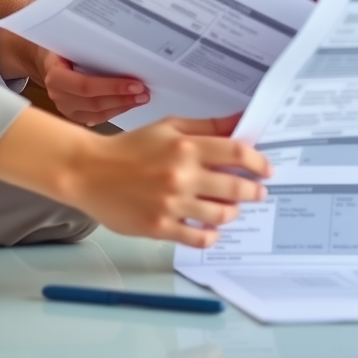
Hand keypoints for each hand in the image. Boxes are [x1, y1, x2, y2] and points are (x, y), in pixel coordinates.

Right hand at [0, 0, 151, 123]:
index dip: (108, 85)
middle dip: (120, 96)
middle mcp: (57, 88)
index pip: (77, 83)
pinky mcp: (74, 109)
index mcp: (52, 64)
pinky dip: (115, 111)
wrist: (35, 46)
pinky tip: (133, 102)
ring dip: (121, 106)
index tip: (134, 80)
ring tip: (146, 95)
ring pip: (95, 112)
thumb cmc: (45, 22)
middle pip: (90, 101)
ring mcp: (65, 102)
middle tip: (146, 89)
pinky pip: (95, 117)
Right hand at [0, 109, 273, 248]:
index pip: (236, 152)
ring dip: (233, 212)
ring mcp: (172, 204)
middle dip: (253, 190)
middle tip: (258, 191)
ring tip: (233, 208)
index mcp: (186, 147)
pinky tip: (212, 228)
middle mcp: (182, 175)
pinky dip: (211, 235)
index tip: (267, 168)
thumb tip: (240, 119)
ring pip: (220, 215)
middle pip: (235, 186)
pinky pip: (198, 238)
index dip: (258, 161)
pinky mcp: (160, 227)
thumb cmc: (130, 147)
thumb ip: (207, 126)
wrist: (90, 172)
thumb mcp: (169, 127)